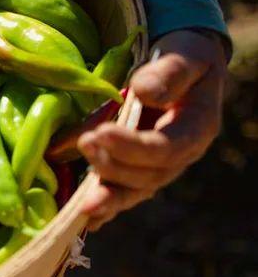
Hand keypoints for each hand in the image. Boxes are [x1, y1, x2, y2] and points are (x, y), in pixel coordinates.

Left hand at [78, 29, 226, 230]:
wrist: (182, 69)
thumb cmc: (185, 60)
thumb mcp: (185, 57)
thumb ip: (169, 74)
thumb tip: (145, 93)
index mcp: (196, 130)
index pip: (167, 148)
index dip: (134, 147)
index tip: (102, 133)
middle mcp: (178, 157)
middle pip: (147, 176)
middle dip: (112, 167)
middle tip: (84, 145)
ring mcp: (157, 168)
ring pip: (133, 192)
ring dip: (106, 196)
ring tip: (80, 201)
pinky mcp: (136, 170)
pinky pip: (120, 194)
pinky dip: (103, 209)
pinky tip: (84, 218)